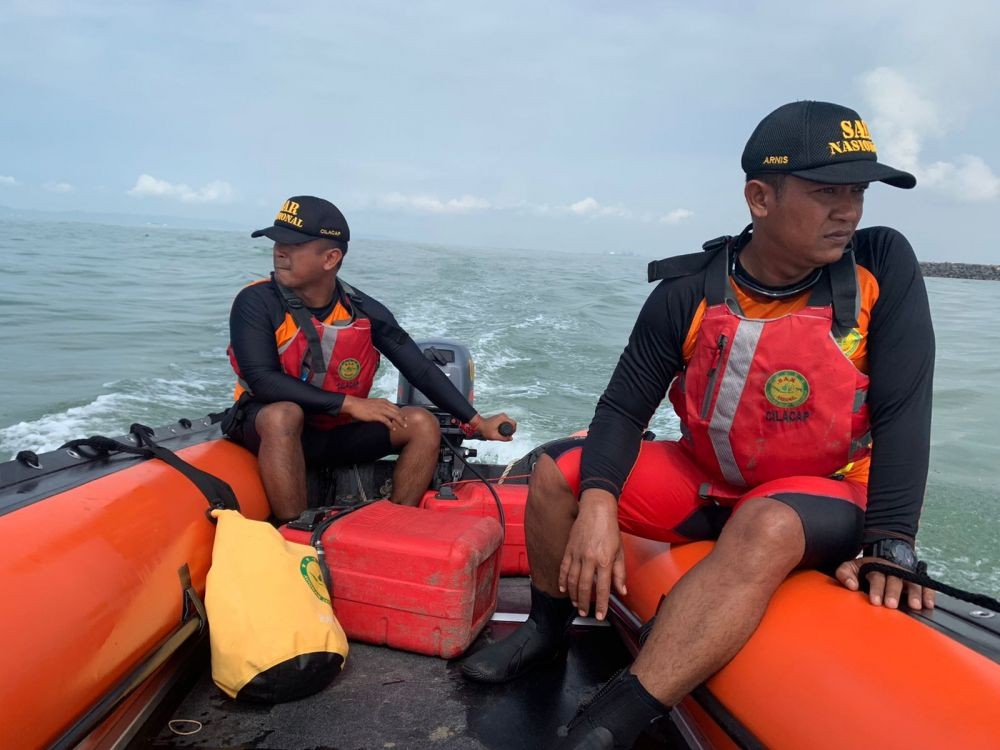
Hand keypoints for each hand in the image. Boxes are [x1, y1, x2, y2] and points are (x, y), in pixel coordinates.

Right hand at [341, 396, 406, 430]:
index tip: (405, 418)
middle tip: (406, 424)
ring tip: (403, 427)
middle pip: (397, 411)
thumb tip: (385, 413)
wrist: (354, 404)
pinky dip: (390, 425)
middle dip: (403, 418)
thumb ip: (380, 407)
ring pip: (394, 416)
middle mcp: (384, 404)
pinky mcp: (376, 415)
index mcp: (384, 401)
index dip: (401, 413)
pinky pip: (386, 421)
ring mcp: (380, 409)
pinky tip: (393, 429)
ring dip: (400, 422)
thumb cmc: (362, 405)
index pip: (396, 407)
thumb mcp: (374, 404)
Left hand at [475, 413, 516, 440]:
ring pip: (509, 423)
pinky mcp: (500, 417)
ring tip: (502, 434)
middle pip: (512, 423)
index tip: (509, 435)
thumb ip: (504, 438)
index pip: (514, 424)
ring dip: (508, 428)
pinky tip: (501, 431)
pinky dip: (505, 427)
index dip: (514, 430)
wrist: (479, 425)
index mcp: (503, 418)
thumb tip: (511, 439)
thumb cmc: (485, 430)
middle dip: (511, 430)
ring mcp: (501, 416)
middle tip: (506, 435)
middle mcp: (503, 415)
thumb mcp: (495, 436)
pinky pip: (506, 422)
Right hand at [558, 489, 625, 620]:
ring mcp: (577, 554)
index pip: (602, 588)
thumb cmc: (610, 529)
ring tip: (576, 604)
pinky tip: (563, 589)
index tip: (600, 615)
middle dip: (585, 603)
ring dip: (574, 595)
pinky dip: (562, 581)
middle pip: (585, 587)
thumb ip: (620, 573)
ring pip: (572, 580)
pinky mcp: (569, 549)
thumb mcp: (620, 551)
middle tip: (585, 613)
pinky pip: (564, 568)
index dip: (601, 604)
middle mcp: (590, 559)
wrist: (596, 510)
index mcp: (604, 560)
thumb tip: (622, 590)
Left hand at [835, 557, 934, 609]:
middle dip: (893, 593)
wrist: (882, 556)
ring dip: (914, 594)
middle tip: (891, 605)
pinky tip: (929, 604)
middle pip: (894, 580)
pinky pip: (925, 585)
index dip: (876, 589)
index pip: (877, 577)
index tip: (874, 601)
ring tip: (915, 606)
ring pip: (912, 582)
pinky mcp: (916, 580)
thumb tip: (851, 586)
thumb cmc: (864, 568)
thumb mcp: (850, 567)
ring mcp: (906, 574)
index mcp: (875, 567)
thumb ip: (845, 574)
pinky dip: (928, 594)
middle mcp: (892, 570)